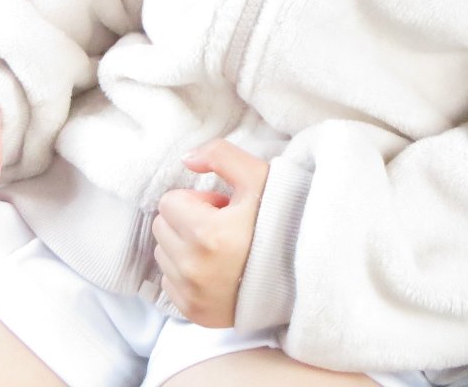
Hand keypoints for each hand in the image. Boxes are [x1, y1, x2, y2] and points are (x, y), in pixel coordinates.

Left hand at [154, 139, 269, 327]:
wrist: (305, 273)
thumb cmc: (282, 222)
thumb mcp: (260, 177)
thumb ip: (221, 154)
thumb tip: (187, 159)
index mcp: (207, 233)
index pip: (169, 202)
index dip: (198, 199)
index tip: (224, 209)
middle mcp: (194, 268)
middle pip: (162, 227)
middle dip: (187, 221)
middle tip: (223, 226)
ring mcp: (193, 294)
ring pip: (163, 254)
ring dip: (185, 246)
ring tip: (221, 248)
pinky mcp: (194, 312)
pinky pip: (170, 283)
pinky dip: (187, 273)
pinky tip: (217, 270)